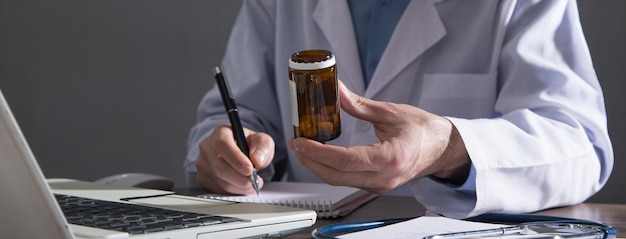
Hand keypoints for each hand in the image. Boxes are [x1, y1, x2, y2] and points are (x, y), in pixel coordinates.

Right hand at [196, 125, 274, 194]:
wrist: (241, 154)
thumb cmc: (249, 145)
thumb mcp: (262, 141)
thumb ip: (263, 146)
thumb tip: (257, 159)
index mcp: (220, 132)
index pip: (222, 144)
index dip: (236, 159)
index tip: (250, 169)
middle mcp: (207, 147)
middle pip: (219, 166)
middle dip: (240, 178)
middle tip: (255, 181)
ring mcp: (203, 163)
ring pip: (220, 181)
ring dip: (239, 186)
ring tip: (252, 183)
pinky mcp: (203, 178)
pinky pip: (218, 189)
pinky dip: (234, 191)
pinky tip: (242, 186)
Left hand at [288, 81, 470, 193]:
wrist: (443, 149)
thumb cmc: (423, 130)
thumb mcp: (390, 113)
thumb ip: (359, 105)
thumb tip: (336, 91)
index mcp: (389, 158)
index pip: (344, 161)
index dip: (318, 152)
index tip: (300, 141)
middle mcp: (384, 177)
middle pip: (335, 176)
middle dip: (310, 160)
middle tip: (296, 143)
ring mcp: (380, 185)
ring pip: (339, 181)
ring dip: (318, 165)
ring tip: (304, 147)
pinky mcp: (377, 186)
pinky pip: (347, 180)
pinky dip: (330, 168)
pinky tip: (322, 155)